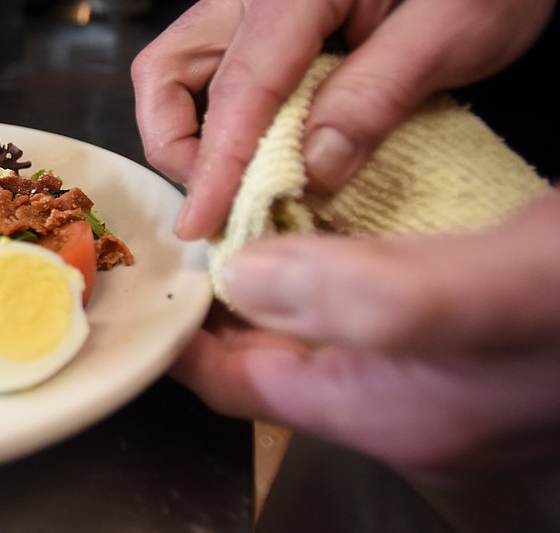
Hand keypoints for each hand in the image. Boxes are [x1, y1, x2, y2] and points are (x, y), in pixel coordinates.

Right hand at [131, 0, 555, 241]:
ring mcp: (242, 7)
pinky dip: (210, 134)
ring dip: (184, 143)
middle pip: (166, 73)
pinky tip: (249, 166)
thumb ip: (379, 94)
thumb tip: (313, 167)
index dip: (218, 161)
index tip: (205, 222)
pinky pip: (199, 86)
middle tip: (222, 208)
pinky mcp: (247, 33)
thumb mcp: (460, 27)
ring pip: (168, 80)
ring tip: (230, 192)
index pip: (241, 83)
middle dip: (179, 150)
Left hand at [169, 189, 559, 480]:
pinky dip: (340, 262)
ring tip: (241, 212)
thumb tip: (241, 278)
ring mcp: (446, 378)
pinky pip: (376, 306)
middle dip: (228, 295)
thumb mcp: (476, 289)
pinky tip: (332, 214)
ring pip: (326, 327)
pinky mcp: (475, 338)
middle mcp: (410, 408)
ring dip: (282, 274)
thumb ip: (357, 294)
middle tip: (191, 227)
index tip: (152, 274)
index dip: (185, 336)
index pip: (242, 387)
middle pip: (278, 358)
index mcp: (390, 416)